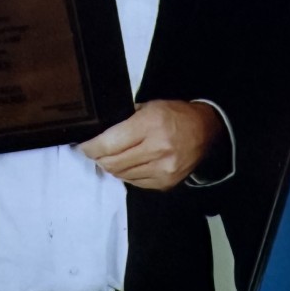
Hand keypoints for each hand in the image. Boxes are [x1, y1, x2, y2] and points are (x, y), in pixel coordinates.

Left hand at [78, 100, 222, 190]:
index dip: (90, 147)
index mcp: (150, 125)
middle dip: (98, 158)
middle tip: (94, 152)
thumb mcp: (149, 107)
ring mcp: (162, 169)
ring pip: (121, 175)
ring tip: (112, 157)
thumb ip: (125, 121)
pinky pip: (135, 183)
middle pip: (112, 162)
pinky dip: (127, 174)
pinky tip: (130, 164)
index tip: (83, 146)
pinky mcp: (165, 183)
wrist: (206, 131)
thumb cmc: (175, 115)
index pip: (109, 143)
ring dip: (111, 167)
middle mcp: (157, 149)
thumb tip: (99, 135)